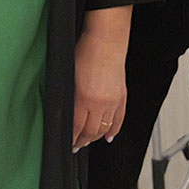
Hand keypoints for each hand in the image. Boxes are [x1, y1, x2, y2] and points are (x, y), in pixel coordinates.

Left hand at [72, 12, 129, 149]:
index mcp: (83, 98)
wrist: (106, 42)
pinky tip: (108, 136)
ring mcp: (113, 101)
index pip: (76, 127)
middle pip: (91, 131)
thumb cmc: (85, 53)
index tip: (68, 144)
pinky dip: (114, 130)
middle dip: (83, 141)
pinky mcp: (122, 97)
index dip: (72, 138)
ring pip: (105, 128)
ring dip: (96, 137)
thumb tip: (66, 113)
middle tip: (76, 146)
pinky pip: (119, 120)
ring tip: (88, 141)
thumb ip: (69, 97)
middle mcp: (99, 103)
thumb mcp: (68, 77)